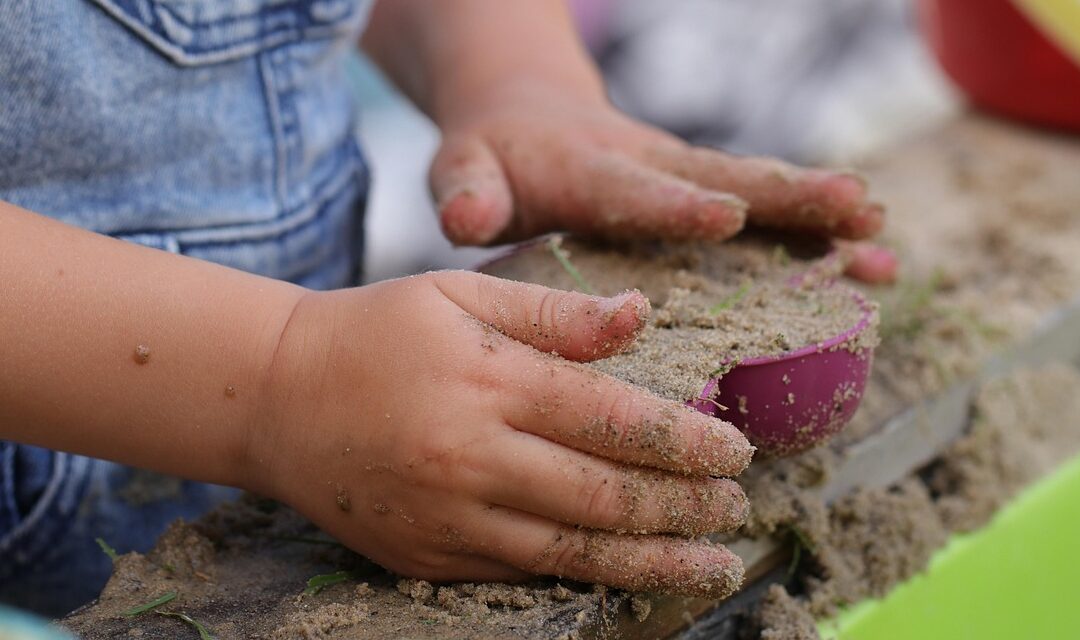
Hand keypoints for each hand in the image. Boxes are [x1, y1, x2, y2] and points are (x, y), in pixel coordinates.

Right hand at [246, 271, 753, 597]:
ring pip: (573, 552)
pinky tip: (628, 575)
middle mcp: (472, 455)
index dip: (687, 441)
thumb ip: (554, 312)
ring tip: (712, 565)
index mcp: (489, 380)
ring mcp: (447, 516)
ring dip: (654, 561)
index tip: (737, 450)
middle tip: (735, 507)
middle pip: (605, 496)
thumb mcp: (460, 294)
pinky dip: (585, 578)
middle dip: (685, 507)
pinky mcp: (426, 556)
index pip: (614, 419)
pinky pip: (521, 574)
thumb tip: (642, 317)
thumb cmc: (377, 332)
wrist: (275, 397)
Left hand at [429, 82, 896, 282]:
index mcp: (589, 171)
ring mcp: (684, 178)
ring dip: (820, 216)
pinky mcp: (703, 192)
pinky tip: (873, 261)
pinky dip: (817, 235)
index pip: (634, 190)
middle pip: (725, 178)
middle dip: (788, 196)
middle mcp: (650, 167)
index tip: (726, 215)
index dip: (677, 205)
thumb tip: (466, 216)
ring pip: (759, 194)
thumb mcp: (465, 169)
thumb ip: (467, 191)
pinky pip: (765, 213)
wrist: (526, 113)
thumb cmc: (493, 156)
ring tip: (883, 239)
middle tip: (855, 208)